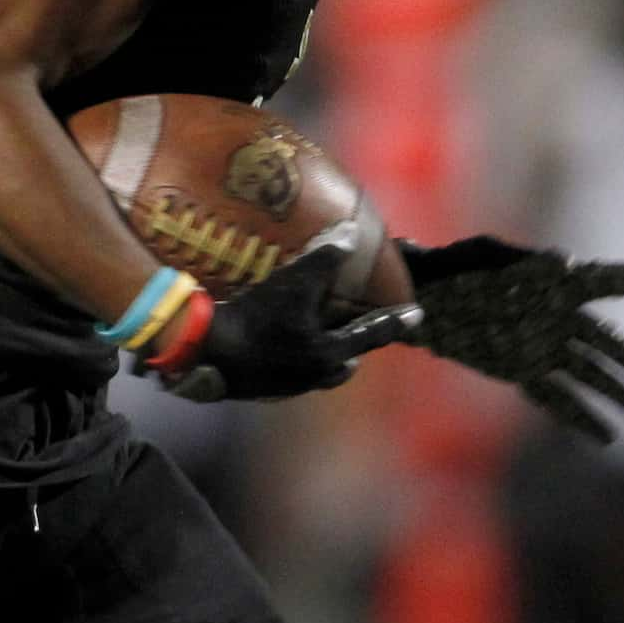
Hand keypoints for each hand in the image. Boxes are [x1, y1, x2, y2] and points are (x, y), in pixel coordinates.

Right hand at [148, 224, 420, 402]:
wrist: (207, 352)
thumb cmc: (256, 317)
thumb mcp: (293, 283)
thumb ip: (324, 259)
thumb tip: (351, 234)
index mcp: (328, 353)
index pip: (371, 334)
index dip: (394, 320)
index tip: (416, 315)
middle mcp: (313, 376)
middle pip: (345, 364)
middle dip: (352, 349)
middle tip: (356, 338)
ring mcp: (286, 387)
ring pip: (317, 374)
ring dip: (323, 358)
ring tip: (318, 342)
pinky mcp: (261, 389)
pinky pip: (290, 376)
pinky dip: (292, 362)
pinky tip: (279, 348)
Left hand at [399, 235, 623, 442]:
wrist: (423, 297)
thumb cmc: (456, 268)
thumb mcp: (485, 256)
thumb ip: (523, 261)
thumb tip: (565, 264)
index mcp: (555, 283)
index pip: (604, 280)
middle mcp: (557, 318)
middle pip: (605, 342)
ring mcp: (541, 347)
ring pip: (588, 374)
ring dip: (617, 394)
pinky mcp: (521, 371)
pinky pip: (556, 397)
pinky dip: (580, 418)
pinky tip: (607, 436)